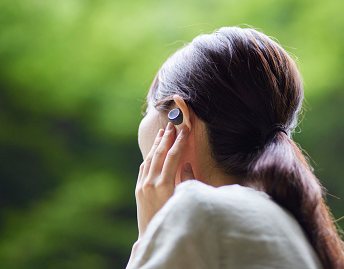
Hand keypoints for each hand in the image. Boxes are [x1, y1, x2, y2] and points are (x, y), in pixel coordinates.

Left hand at [135, 123, 192, 238]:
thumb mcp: (184, 200)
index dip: (180, 141)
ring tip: (163, 132)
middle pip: (160, 154)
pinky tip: (154, 150)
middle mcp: (151, 182)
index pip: (173, 156)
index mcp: (164, 184)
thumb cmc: (174, 219)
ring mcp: (143, 185)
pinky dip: (150, 156)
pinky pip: (144, 168)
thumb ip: (187, 181)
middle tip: (173, 124)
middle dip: (167, 137)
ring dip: (157, 144)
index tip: (186, 129)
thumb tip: (188, 164)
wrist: (152, 236)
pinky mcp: (139, 189)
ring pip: (150, 159)